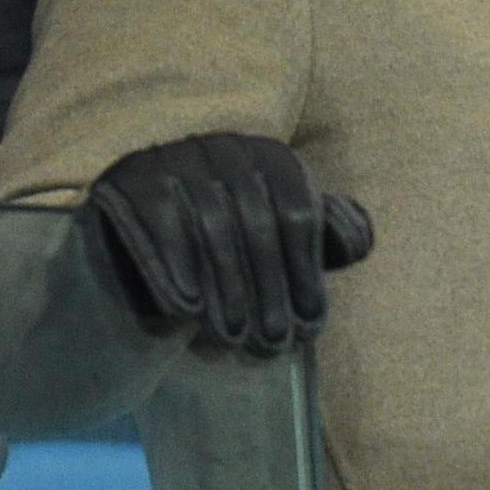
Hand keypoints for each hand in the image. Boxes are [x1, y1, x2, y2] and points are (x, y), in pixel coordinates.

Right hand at [86, 134, 373, 356]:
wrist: (147, 236)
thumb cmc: (232, 244)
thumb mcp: (287, 240)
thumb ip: (331, 238)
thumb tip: (356, 243)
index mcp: (274, 156)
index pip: (300, 215)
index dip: (306, 273)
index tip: (310, 325)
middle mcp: (229, 146)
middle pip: (257, 223)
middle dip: (268, 290)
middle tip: (273, 342)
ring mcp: (178, 154)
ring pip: (211, 226)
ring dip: (226, 288)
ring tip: (235, 337)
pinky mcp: (132, 174)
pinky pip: (160, 221)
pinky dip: (176, 267)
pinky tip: (188, 309)